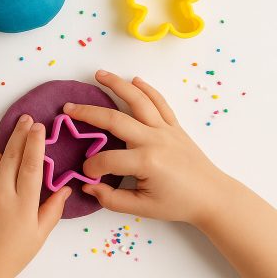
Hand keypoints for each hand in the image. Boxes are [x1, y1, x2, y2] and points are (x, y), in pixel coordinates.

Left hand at [0, 116, 70, 277]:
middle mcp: (1, 194)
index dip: (36, 143)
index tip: (39, 128)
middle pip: (11, 155)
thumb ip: (53, 208)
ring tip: (9, 158)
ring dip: (1, 154)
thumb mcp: (39, 234)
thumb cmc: (12, 251)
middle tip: (26, 120)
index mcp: (23, 204)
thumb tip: (65, 186)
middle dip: (20, 134)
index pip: (31, 165)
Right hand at [65, 71, 276, 277]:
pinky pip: (160, 103)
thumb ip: (111, 199)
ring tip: (99, 74)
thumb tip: (88, 187)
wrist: (213, 197)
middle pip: (115, 120)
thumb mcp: (142, 208)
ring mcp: (165, 130)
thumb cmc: (178, 203)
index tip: (87, 174)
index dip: (92, 167)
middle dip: (88, 113)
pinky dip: (148, 89)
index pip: (107, 160)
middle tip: (69, 108)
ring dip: (118, 85)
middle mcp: (154, 140)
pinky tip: (134, 80)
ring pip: (138, 101)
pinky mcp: (175, 126)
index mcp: (146, 161)